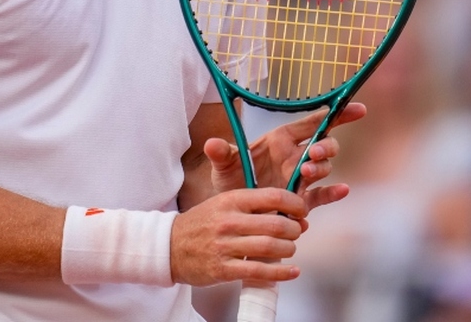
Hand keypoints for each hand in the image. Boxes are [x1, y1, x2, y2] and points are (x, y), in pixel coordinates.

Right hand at [170, 188, 307, 286]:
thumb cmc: (201, 224)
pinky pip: (259, 271)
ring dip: (289, 249)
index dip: (295, 204)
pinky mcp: (223, 269)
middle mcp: (229, 221)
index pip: (273, 197)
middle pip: (277, 225)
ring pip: (270, 247)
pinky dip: (281, 273)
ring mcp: (225, 246)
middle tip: (297, 231)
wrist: (168, 246)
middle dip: (295, 229)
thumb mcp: (223, 203)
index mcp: (230, 200)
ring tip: (289, 249)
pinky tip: (292, 272)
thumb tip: (290, 214)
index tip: (301, 210)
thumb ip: (253, 206)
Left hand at [204, 103, 365, 208]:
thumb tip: (210, 144)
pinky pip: (321, 196)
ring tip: (308, 173)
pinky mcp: (301, 201)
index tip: (358, 109)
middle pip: (324, 145)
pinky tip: (342, 190)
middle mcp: (295, 157)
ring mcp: (300, 179)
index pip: (313, 123)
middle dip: (325, 146)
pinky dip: (333, 194)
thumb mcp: (223, 165)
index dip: (337, 115)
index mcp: (280, 140)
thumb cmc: (230, 179)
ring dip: (321, 168)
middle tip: (313, 153)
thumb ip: (221, 154)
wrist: (232, 211)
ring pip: (324, 168)